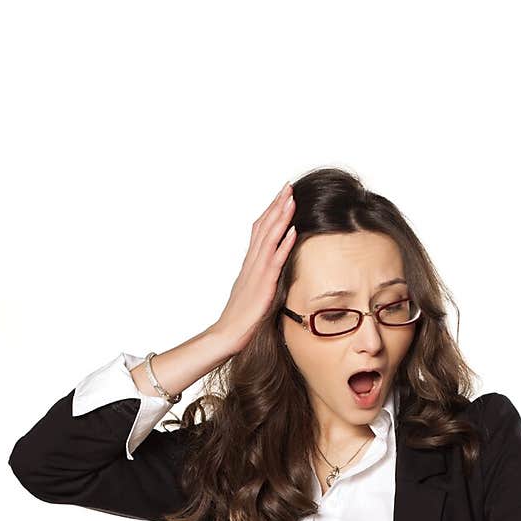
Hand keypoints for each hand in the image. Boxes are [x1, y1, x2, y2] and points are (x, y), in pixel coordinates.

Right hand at [212, 181, 297, 354]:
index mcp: (250, 263)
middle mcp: (252, 263)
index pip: (260, 230)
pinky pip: (275, 261)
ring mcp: (257, 272)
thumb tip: (272, 270)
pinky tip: (293, 231)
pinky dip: (284, 244)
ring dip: (281, 217)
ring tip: (291, 199)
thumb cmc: (240, 318)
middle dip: (277, 205)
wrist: (227, 334)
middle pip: (264, 227)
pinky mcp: (263, 285)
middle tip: (288, 186)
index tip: (282, 195)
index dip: (271, 211)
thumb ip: (262, 277)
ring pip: (269, 238)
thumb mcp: (253, 291)